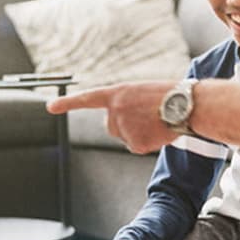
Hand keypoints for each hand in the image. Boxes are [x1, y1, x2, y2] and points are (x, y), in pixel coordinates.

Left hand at [48, 82, 176, 154]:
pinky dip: (149, 143)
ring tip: (157, 121)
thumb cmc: (170, 95)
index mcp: (117, 93)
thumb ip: (125, 103)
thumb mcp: (141, 92)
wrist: (188, 104)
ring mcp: (123, 128)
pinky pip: (138, 147)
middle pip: (112, 127)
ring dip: (139, 133)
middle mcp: (115, 111)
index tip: (50, 107)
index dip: (67, 103)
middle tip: (148, 116)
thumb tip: (123, 120)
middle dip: (125, 125)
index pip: (87, 98)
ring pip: (126, 138)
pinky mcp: (134, 144)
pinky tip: (160, 132)